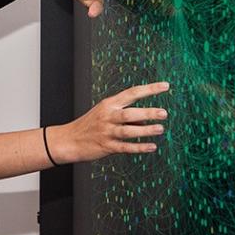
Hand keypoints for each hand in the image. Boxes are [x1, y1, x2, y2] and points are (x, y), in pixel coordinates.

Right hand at [50, 82, 168, 162]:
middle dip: (148, 112)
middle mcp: (108, 116)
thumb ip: (126, 116)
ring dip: (146, 130)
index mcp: (109, 104)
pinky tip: (152, 146)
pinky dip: (140, 147)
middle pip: (130, 113)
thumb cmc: (89, 125)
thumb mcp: (105, 114)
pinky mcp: (106, 146)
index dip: (150, 89)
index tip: (165, 86)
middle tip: (164, 113)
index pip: (132, 93)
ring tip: (160, 129)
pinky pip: (126, 147)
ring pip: (129, 130)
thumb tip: (145, 121)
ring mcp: (107, 132)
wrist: (68, 140)